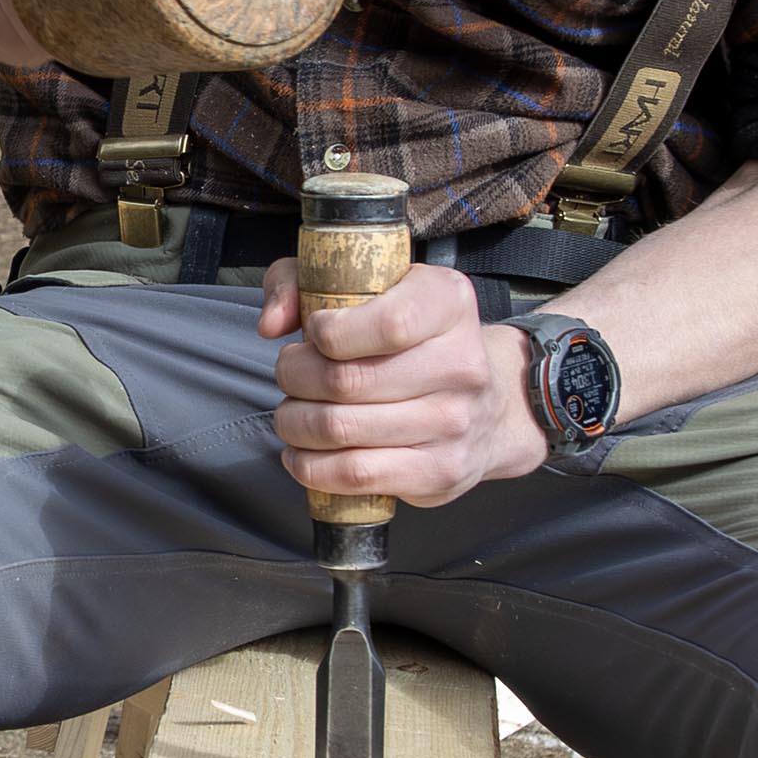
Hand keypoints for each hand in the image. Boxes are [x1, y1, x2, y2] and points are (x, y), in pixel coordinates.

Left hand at [258, 261, 546, 506]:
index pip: (386, 324)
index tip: (314, 335)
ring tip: (294, 413)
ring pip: (340, 429)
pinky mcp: (440, 471)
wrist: (485, 406)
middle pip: (347, 380)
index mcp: (449, 303)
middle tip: (290, 376)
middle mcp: (462, 363)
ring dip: (295, 423)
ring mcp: (454, 423)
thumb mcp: (365, 286)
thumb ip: (302, 283)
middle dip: (295, 378)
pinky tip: (303, 452)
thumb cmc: (409, 340)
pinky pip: (354, 474)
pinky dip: (311, 467)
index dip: (329, 332)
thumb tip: (271, 324)